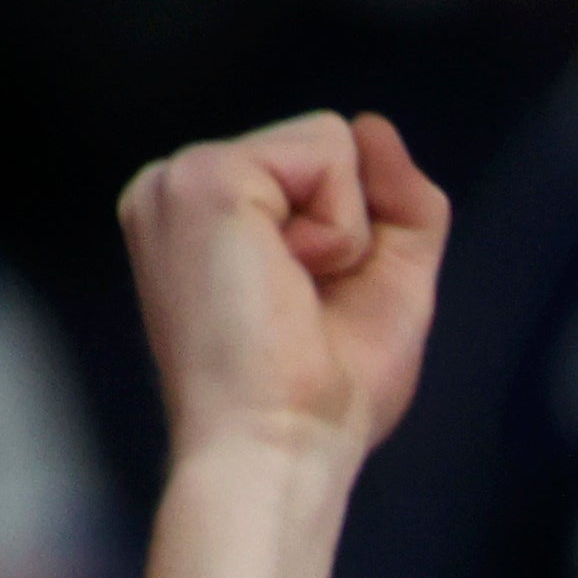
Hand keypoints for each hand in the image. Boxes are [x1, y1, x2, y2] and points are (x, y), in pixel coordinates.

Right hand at [115, 112, 444, 470]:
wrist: (278, 449)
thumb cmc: (321, 398)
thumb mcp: (388, 285)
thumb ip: (399, 203)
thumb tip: (376, 127)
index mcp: (207, 218)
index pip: (318, 172)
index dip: (352, 238)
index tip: (309, 310)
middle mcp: (178, 188)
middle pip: (328, 150)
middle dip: (352, 232)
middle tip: (303, 308)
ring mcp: (181, 177)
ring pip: (331, 143)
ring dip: (345, 234)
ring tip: (291, 295)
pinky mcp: (204, 179)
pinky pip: (329, 155)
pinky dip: (339, 229)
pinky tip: (289, 281)